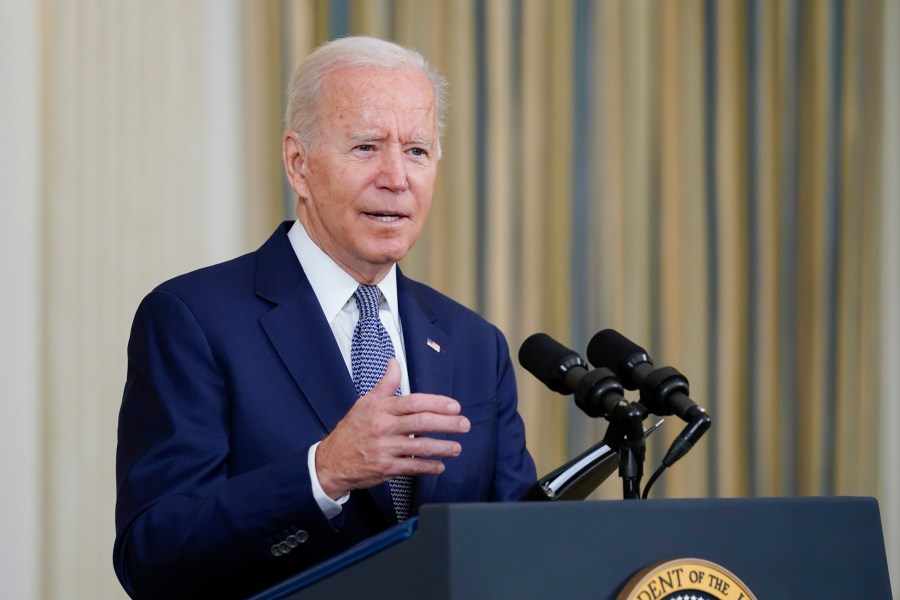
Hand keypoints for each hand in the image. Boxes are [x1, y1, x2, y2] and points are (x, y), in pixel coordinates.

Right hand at [315, 358, 469, 499]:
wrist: (331, 461)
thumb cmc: (351, 430)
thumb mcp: (366, 402)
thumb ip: (386, 385)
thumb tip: (394, 362)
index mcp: (381, 409)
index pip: (414, 402)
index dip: (437, 403)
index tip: (454, 406)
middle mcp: (383, 427)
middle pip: (421, 423)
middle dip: (447, 424)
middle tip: (464, 425)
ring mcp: (385, 449)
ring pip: (420, 447)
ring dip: (442, 447)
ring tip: (457, 448)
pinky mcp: (385, 468)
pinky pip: (412, 467)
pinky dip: (428, 467)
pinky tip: (440, 466)